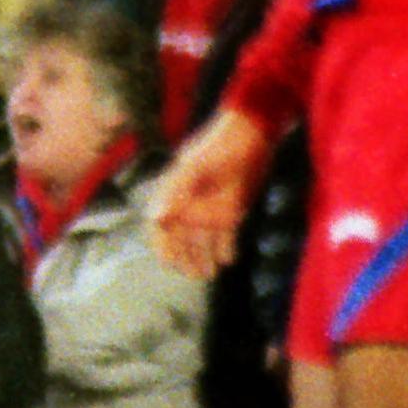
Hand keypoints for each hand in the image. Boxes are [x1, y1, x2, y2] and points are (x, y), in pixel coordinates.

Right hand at [147, 107, 269, 279]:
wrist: (252, 133)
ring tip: (208, 273)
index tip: (168, 262)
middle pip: (182, 239)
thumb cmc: (219, 146)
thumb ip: (174, 191)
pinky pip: (226, 236)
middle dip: (185, 258)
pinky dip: (226, 249)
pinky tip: (228, 260)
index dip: (162, 245)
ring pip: (202, 241)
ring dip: (204, 258)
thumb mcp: (195, 166)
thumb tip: (155, 217)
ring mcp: (210, 209)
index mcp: (175, 194)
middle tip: (193, 274)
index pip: (160, 226)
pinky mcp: (231, 210)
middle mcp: (190, 205)